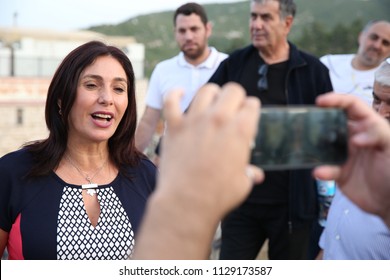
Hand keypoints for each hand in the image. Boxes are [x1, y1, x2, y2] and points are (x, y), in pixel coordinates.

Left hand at [159, 82, 263, 217]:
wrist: (186, 202)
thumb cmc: (217, 196)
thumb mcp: (242, 184)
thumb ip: (250, 173)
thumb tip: (256, 174)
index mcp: (241, 130)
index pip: (252, 104)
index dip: (251, 109)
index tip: (247, 115)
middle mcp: (219, 119)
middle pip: (233, 90)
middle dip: (236, 97)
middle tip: (233, 107)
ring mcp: (195, 120)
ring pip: (206, 90)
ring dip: (212, 94)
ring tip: (212, 101)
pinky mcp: (174, 126)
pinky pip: (171, 100)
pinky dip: (175, 93)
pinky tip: (181, 93)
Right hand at [314, 93, 389, 226]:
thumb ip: (378, 134)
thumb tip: (355, 137)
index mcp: (369, 127)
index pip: (352, 107)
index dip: (337, 100)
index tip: (320, 101)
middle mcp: (354, 137)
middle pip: (333, 122)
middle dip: (320, 119)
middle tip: (307, 120)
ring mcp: (345, 155)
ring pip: (324, 144)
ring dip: (316, 145)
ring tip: (306, 145)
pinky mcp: (339, 172)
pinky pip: (326, 168)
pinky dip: (321, 170)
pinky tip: (320, 172)